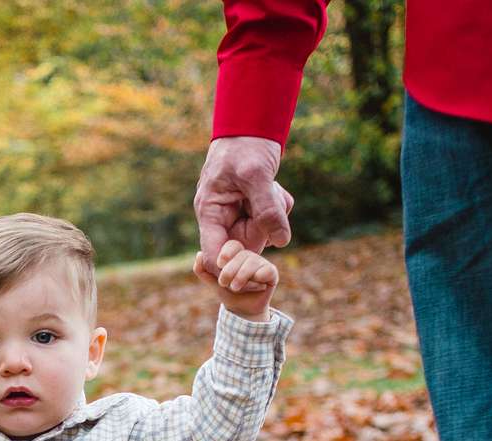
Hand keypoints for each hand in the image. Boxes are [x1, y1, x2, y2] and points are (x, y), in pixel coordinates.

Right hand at [194, 135, 292, 271]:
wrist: (251, 123)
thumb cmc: (245, 145)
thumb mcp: (257, 175)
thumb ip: (267, 209)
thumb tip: (281, 242)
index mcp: (210, 212)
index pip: (215, 255)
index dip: (235, 266)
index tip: (259, 261)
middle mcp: (220, 217)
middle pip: (244, 246)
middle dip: (264, 229)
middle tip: (273, 200)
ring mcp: (236, 214)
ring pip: (260, 233)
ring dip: (274, 215)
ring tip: (274, 189)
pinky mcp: (251, 209)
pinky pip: (268, 221)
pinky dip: (278, 208)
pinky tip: (276, 188)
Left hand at [194, 240, 277, 319]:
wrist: (241, 310)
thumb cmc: (228, 293)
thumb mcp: (212, 282)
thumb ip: (202, 270)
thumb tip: (199, 254)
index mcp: (236, 254)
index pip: (232, 245)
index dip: (225, 253)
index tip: (219, 265)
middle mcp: (249, 256)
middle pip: (242, 254)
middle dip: (230, 270)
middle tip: (224, 283)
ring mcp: (261, 263)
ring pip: (252, 262)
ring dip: (241, 276)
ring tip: (235, 287)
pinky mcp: (271, 273)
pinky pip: (266, 270)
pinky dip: (257, 277)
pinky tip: (254, 286)